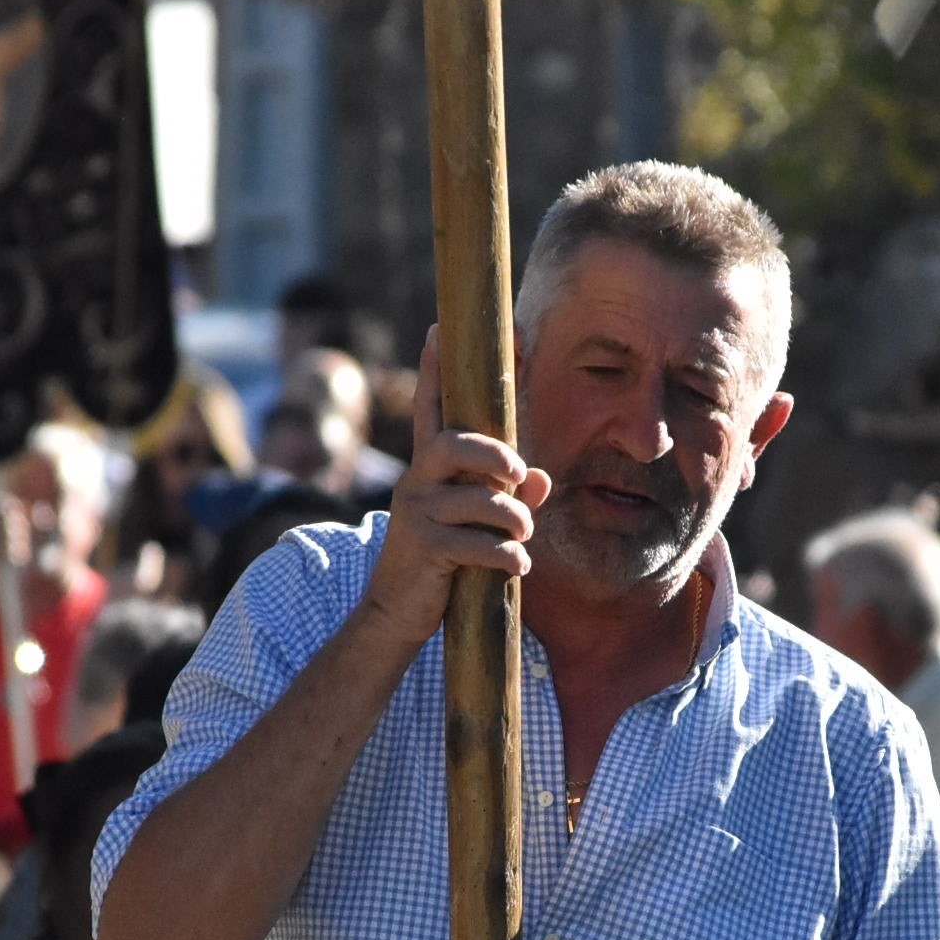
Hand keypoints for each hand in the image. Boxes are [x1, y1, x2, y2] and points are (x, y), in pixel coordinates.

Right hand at [359, 326, 552, 650]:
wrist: (397, 611)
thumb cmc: (443, 560)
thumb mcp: (476, 523)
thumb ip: (509, 494)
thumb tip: (542, 477)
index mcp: (428, 468)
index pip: (431, 408)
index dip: (435, 369)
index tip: (438, 328)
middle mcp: (416, 482)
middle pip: (452, 443)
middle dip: (494, 453)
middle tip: (518, 472)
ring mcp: (417, 514)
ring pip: (480, 501)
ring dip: (515, 521)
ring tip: (523, 537)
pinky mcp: (424, 549)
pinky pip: (480, 544)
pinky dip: (509, 557)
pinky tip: (517, 567)